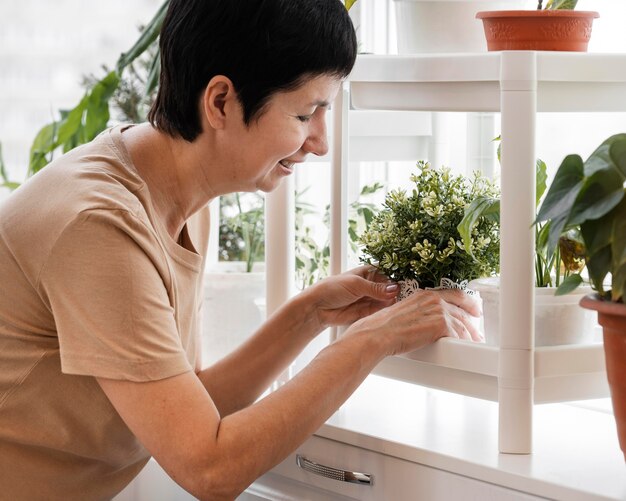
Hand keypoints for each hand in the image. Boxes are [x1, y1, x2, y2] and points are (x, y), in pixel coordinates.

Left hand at [306, 266, 399, 328]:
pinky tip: (394, 312)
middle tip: (408, 296)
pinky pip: (382, 312)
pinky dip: (388, 312)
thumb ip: (376, 288)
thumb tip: (395, 289)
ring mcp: (371, 299)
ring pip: (389, 301)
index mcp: (370, 272)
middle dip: (399, 292)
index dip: (399, 277)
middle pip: (391, 288)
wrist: (318, 307)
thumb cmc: (332, 288)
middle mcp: (373, 285)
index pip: (389, 273)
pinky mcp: (369, 313)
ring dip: (395, 303)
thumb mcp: (356, 284)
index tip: (410, 282)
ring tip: (403, 305)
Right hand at [346, 287, 482, 356]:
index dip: (467, 302)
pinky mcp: (440, 325)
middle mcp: (433, 300)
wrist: (377, 334)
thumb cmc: (382, 327)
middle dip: (471, 323)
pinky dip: (463, 342)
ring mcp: (438, 311)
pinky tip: (464, 348)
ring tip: (473, 343)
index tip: (473, 309)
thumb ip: (418, 313)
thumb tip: (424, 323)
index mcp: (424, 294)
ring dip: (470, 335)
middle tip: (475, 332)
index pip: (454, 294)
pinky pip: (458, 335)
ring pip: (463, 324)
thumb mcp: (403, 312)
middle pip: (462, 310)